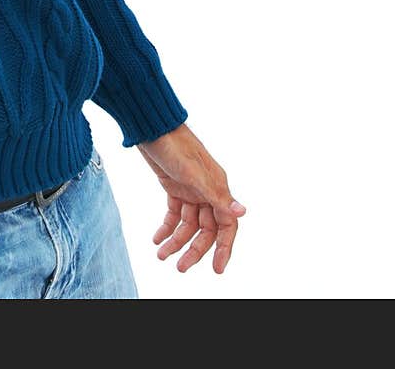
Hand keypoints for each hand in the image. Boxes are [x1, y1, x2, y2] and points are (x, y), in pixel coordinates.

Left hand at [138, 124, 245, 274]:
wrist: (151, 126)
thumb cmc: (174, 144)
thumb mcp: (193, 173)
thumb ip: (216, 195)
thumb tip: (242, 212)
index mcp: (217, 186)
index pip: (227, 224)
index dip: (224, 247)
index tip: (217, 269)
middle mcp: (207, 190)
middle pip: (206, 229)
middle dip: (193, 249)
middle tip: (180, 267)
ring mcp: (191, 189)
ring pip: (188, 224)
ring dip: (176, 241)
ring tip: (161, 254)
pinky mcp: (174, 187)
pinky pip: (174, 214)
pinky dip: (166, 227)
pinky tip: (157, 238)